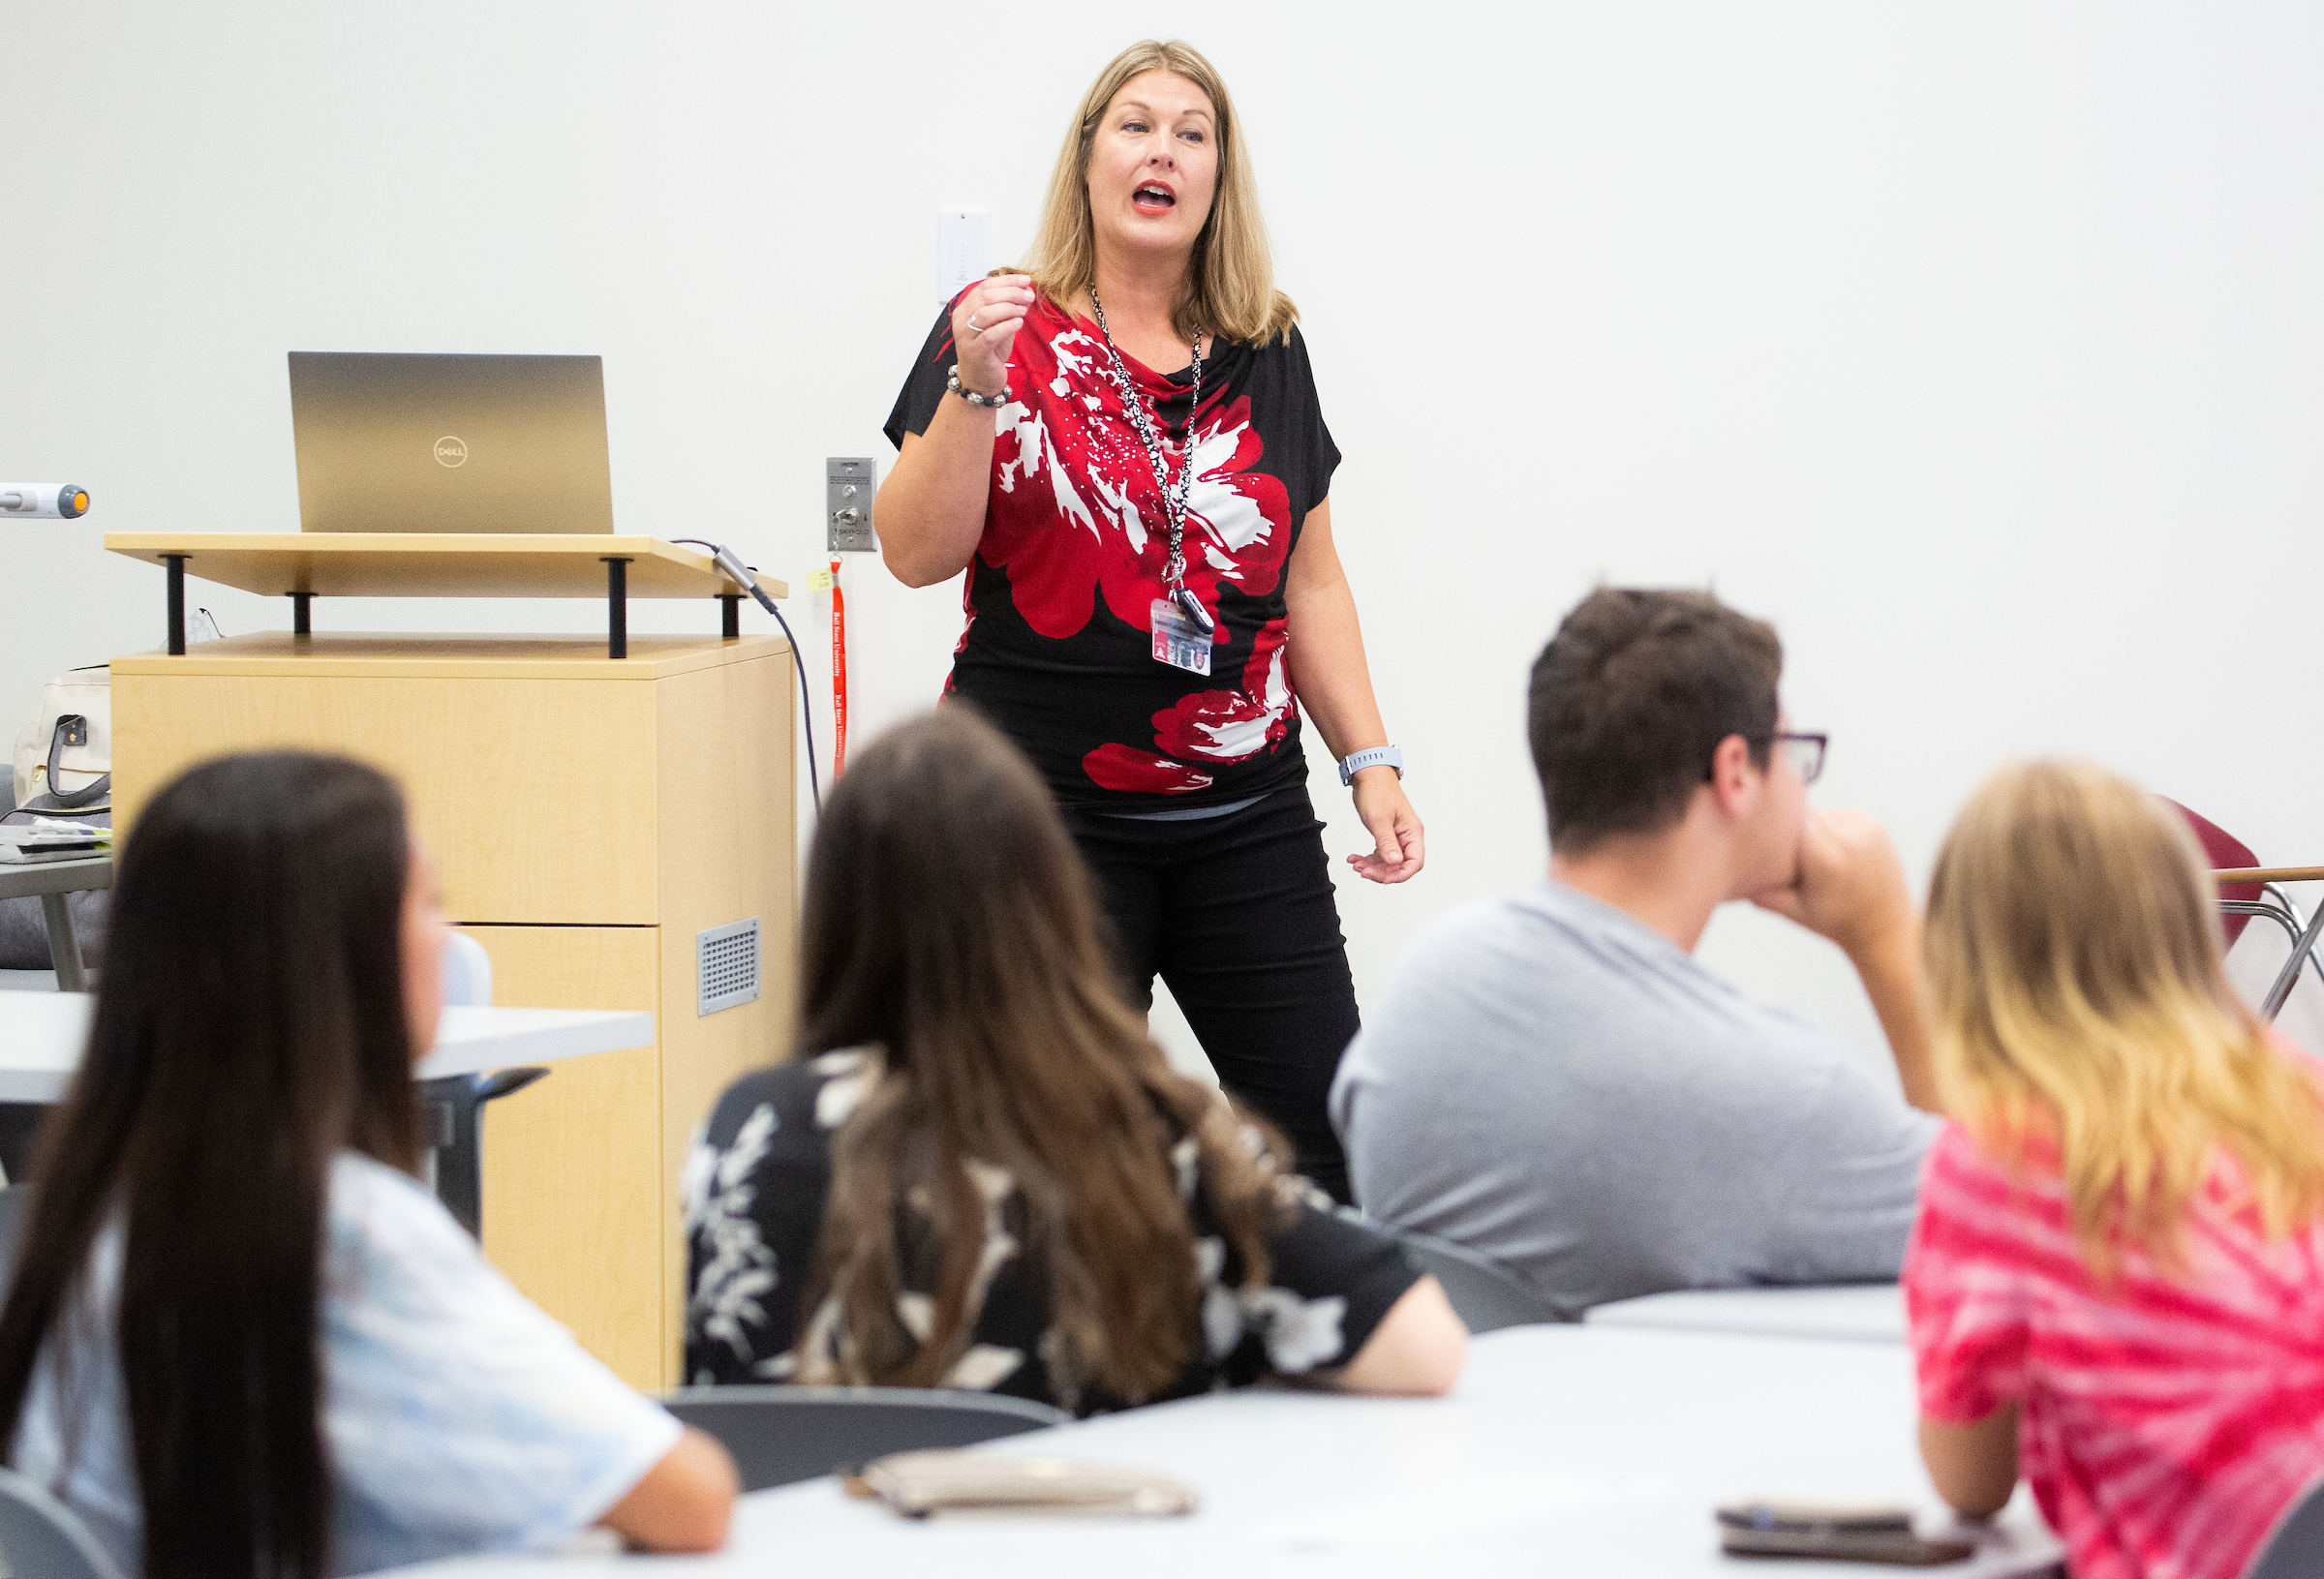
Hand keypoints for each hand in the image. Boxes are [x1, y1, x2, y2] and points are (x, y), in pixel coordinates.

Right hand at [952, 274, 1033, 397]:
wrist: (980, 381)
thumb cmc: (990, 352)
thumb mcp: (999, 325)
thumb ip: (1008, 309)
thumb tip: (1025, 291)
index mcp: (965, 309)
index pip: (985, 286)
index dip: (1006, 281)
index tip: (1025, 280)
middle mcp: (962, 320)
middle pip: (986, 297)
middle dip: (1011, 293)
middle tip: (1029, 295)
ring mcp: (966, 337)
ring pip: (986, 313)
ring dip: (1009, 308)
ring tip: (1024, 310)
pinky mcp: (975, 352)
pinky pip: (990, 335)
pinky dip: (1006, 326)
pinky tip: (1018, 324)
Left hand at [1347, 768, 1424, 884]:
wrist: (1368, 774)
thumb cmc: (1377, 791)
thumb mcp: (1379, 819)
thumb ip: (1387, 843)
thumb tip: (1394, 863)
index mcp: (1413, 832)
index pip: (1415, 862)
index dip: (1400, 875)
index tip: (1383, 879)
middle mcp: (1408, 836)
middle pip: (1401, 865)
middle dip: (1382, 872)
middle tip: (1363, 872)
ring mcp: (1397, 837)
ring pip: (1388, 862)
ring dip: (1372, 867)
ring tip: (1356, 865)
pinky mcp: (1386, 835)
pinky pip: (1380, 854)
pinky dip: (1367, 859)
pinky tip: (1354, 859)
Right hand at [1748, 807, 1914, 962]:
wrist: (1885, 926)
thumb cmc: (1837, 922)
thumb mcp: (1792, 912)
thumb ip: (1760, 892)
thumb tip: (1732, 874)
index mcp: (1824, 859)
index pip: (1787, 822)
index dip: (1771, 829)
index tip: (1763, 842)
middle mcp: (1847, 838)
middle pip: (1802, 815)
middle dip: (1791, 831)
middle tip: (1791, 857)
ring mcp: (1864, 827)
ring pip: (1819, 813)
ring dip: (1810, 828)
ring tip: (1814, 857)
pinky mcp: (1873, 823)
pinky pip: (1837, 814)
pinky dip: (1830, 827)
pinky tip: (1833, 851)